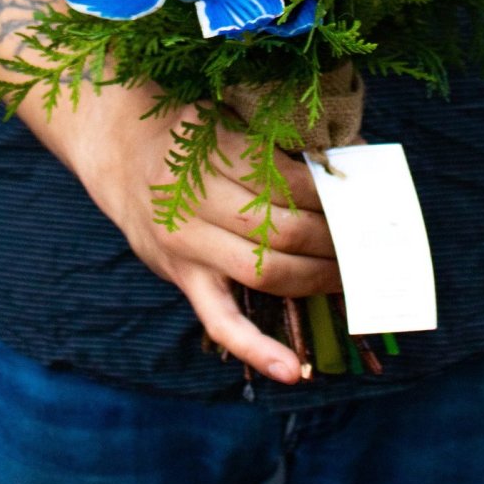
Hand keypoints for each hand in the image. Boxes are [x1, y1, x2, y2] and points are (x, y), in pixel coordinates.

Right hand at [48, 82, 339, 385]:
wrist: (118, 150)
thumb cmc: (187, 129)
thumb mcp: (228, 114)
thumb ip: (279, 136)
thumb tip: (352, 154)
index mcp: (211, 153)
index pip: (286, 182)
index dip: (328, 194)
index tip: (359, 197)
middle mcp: (195, 202)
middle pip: (281, 230)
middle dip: (333, 239)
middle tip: (365, 238)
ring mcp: (187, 246)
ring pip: (264, 273)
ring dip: (316, 278)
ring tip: (348, 274)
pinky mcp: (182, 278)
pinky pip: (220, 321)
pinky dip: (257, 349)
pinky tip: (291, 370)